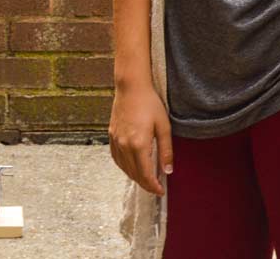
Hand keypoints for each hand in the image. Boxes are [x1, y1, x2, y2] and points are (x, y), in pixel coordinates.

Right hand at [109, 81, 172, 195]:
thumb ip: (166, 150)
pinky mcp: (111, 135)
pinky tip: (131, 167)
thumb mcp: (164, 126)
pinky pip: (116, 158)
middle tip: (155, 188)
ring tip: (146, 179)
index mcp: (139, 144)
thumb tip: (168, 171)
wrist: (131, 87)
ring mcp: (116, 140)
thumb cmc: (150, 103)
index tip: (161, 191)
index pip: (145, 174)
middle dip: (145, 184)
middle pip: (134, 173)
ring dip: (135, 177)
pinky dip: (124, 167)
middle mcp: (124, 145)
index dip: (153, 186)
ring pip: (124, 167)